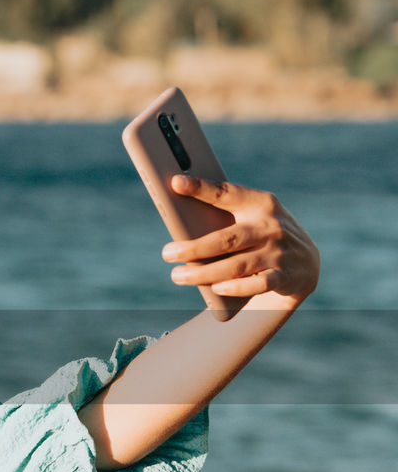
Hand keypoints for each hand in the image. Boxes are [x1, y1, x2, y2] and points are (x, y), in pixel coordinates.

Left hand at [162, 175, 320, 305]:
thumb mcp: (251, 216)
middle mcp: (271, 227)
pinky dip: (235, 287)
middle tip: (167, 253)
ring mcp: (279, 252)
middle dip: (194, 248)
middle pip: (226, 239)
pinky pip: (257, 284)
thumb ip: (223, 214)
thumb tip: (179, 219)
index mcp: (260, 203)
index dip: (201, 188)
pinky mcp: (284, 276)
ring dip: (203, 273)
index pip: (226, 193)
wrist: (305, 262)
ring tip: (178, 275)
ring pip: (236, 265)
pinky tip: (215, 288)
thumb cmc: (261, 234)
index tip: (176, 183)